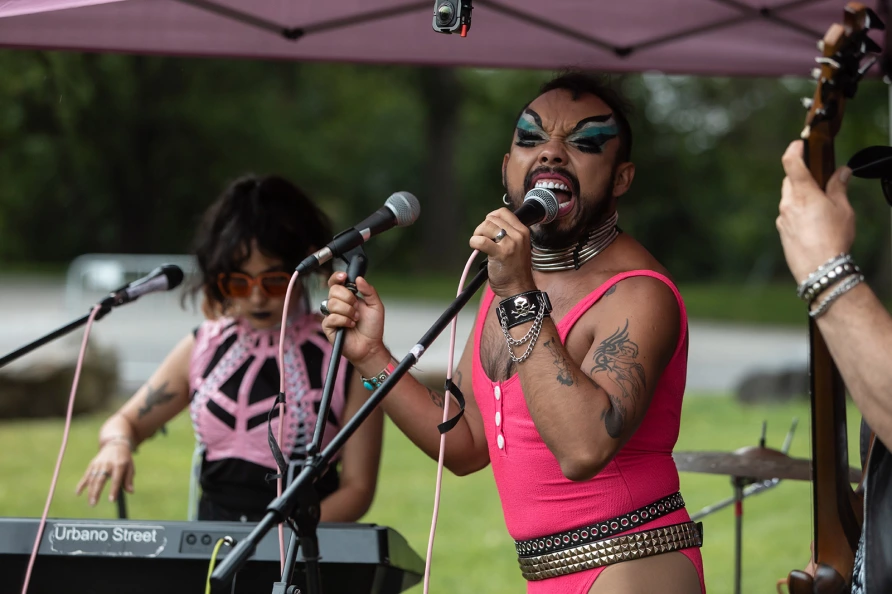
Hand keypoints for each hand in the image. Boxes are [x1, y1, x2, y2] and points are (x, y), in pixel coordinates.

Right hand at [75, 441, 134, 505]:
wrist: (115, 445)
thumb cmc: (124, 459)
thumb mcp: (130, 467)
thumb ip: (129, 480)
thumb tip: (131, 492)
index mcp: (119, 465)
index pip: (116, 480)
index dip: (114, 490)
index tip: (112, 500)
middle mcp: (107, 465)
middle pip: (100, 480)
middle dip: (96, 492)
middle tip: (94, 504)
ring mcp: (98, 464)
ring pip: (92, 479)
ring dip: (90, 491)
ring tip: (91, 503)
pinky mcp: (92, 465)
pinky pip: (86, 476)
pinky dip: (81, 484)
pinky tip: (78, 493)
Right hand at [321, 273, 390, 371]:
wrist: (370, 346)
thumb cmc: (372, 328)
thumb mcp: (376, 306)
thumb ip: (369, 290)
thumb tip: (359, 279)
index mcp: (347, 297)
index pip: (336, 283)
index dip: (337, 277)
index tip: (344, 277)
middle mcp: (338, 304)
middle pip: (333, 290)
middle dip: (348, 298)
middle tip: (357, 307)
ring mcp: (332, 315)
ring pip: (332, 303)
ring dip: (348, 311)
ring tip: (356, 318)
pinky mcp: (328, 326)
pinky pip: (332, 317)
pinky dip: (344, 321)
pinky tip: (350, 325)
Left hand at [468, 208, 535, 297]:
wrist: (518, 288)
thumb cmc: (515, 270)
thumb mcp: (517, 246)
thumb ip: (508, 234)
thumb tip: (489, 224)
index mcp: (523, 231)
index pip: (503, 212)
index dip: (491, 218)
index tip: (487, 228)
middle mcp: (518, 235)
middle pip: (492, 218)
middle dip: (482, 227)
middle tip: (482, 239)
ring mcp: (510, 244)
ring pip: (486, 226)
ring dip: (477, 234)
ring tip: (479, 244)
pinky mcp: (500, 254)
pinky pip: (481, 241)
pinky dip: (474, 242)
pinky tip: (475, 248)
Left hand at [777, 140, 854, 283]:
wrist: (819, 268)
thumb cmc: (833, 238)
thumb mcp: (843, 209)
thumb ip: (839, 187)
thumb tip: (842, 171)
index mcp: (803, 193)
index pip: (791, 163)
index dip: (794, 149)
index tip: (799, 143)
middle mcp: (788, 203)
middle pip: (790, 181)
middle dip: (802, 176)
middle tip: (820, 179)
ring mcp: (783, 218)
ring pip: (789, 198)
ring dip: (801, 195)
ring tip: (821, 205)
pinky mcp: (782, 231)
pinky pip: (788, 214)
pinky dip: (798, 211)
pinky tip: (813, 222)